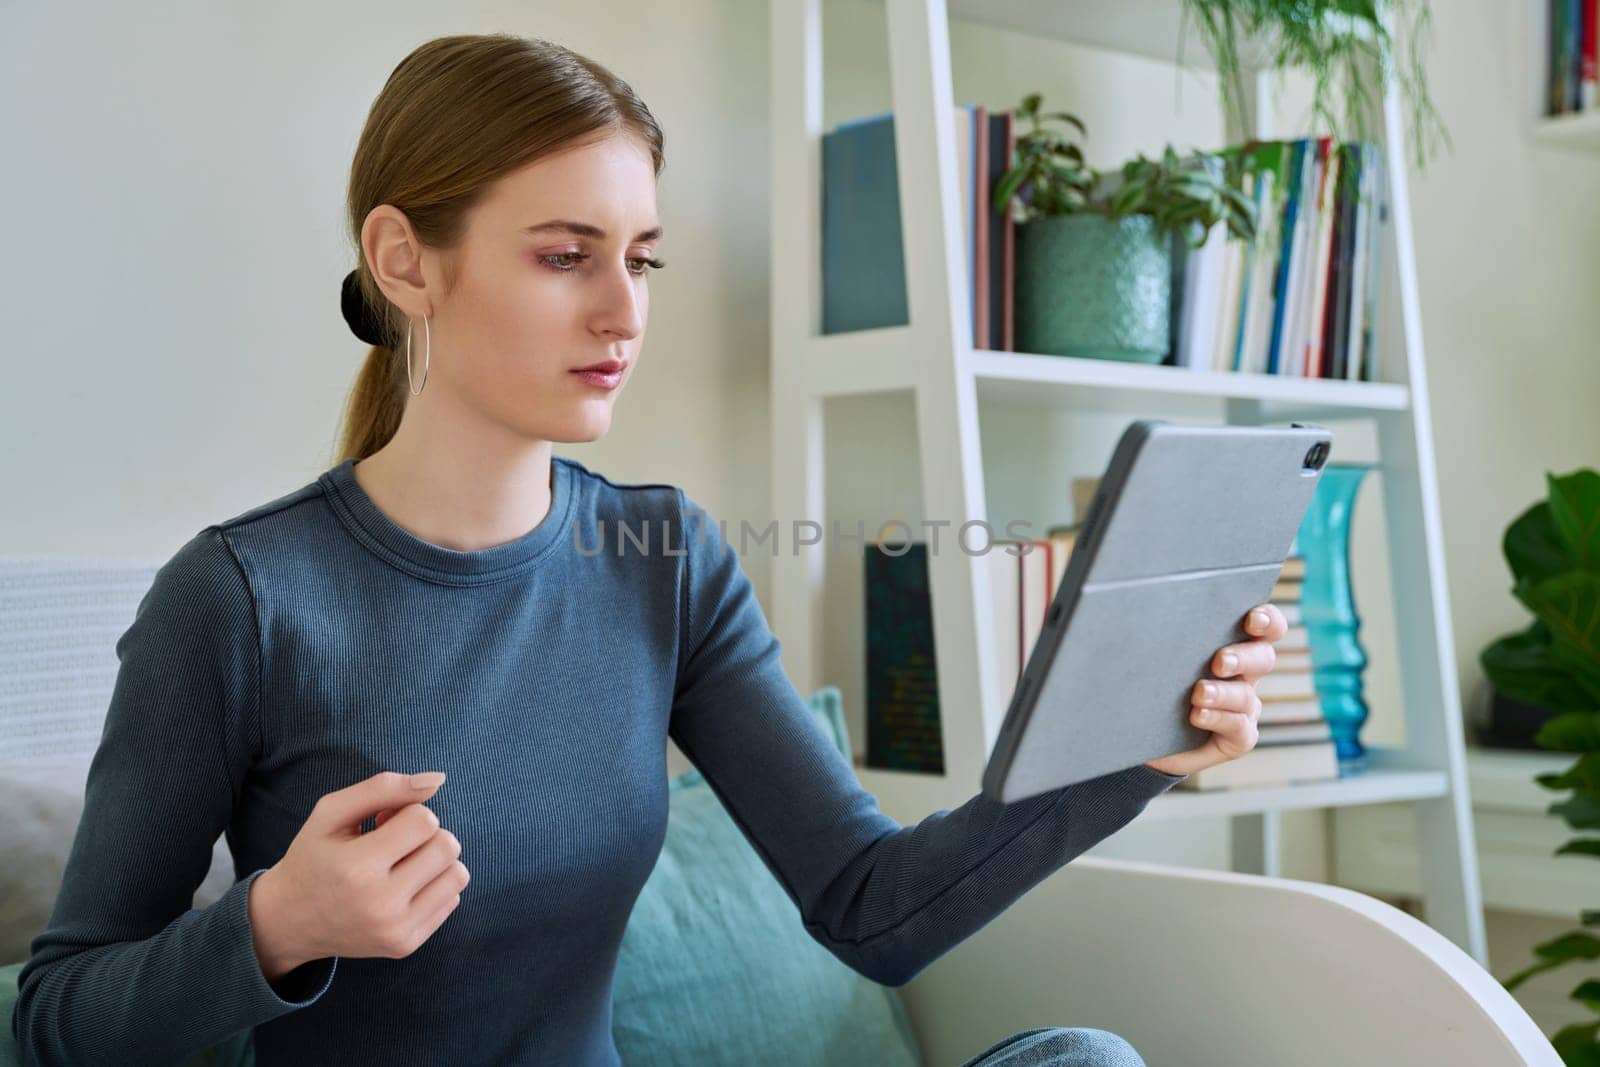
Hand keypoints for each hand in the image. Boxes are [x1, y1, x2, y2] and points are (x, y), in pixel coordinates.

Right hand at [249, 770, 469, 978]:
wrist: (288, 922)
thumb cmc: (313, 858)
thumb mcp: (331, 812)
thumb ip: (382, 788)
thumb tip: (437, 780)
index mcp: (357, 868)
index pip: (425, 821)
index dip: (409, 812)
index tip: (384, 822)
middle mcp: (380, 904)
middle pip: (447, 847)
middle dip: (428, 834)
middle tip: (395, 842)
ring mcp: (395, 931)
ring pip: (457, 875)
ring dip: (436, 861)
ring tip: (402, 863)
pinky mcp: (405, 946)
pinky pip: (451, 899)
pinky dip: (434, 886)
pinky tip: (402, 887)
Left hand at [1143, 603, 1286, 777]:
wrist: (1143, 731)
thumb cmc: (1153, 681)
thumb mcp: (1160, 653)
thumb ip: (1167, 631)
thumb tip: (1145, 600)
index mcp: (1234, 645)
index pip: (1266, 626)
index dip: (1267, 620)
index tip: (1252, 620)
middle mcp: (1245, 675)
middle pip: (1263, 658)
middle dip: (1244, 657)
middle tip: (1219, 662)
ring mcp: (1244, 707)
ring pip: (1246, 696)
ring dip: (1223, 693)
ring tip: (1199, 693)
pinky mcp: (1238, 737)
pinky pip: (1238, 726)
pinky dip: (1217, 718)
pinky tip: (1197, 715)